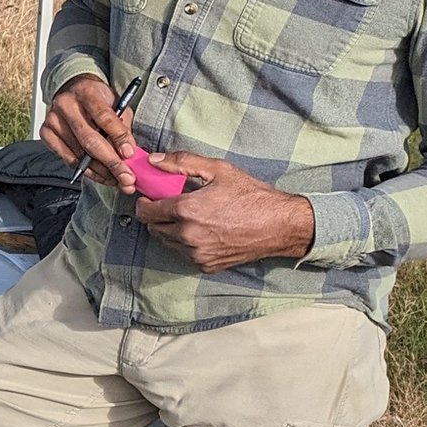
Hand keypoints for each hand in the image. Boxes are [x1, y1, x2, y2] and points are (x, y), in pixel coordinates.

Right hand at [41, 74, 137, 191]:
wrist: (73, 90)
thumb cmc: (98, 99)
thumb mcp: (116, 103)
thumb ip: (122, 125)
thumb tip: (127, 153)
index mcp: (87, 92)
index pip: (104, 117)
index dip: (118, 137)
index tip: (130, 154)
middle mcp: (66, 104)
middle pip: (89, 139)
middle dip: (110, 162)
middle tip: (126, 177)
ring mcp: (53, 119)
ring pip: (79, 153)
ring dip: (100, 170)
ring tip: (116, 179)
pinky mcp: (46, 132)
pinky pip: (67, 158)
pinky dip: (85, 170)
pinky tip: (99, 175)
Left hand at [134, 153, 315, 271]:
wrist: (281, 225)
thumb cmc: (252, 196)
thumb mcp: (218, 170)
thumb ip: (182, 162)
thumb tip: (154, 160)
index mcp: (186, 210)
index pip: (146, 212)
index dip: (145, 203)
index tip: (150, 198)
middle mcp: (188, 235)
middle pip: (154, 228)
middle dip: (157, 216)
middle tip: (170, 206)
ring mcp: (197, 253)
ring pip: (168, 243)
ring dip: (170, 231)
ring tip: (189, 218)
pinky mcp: (207, 265)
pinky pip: (185, 254)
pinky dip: (186, 244)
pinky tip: (202, 231)